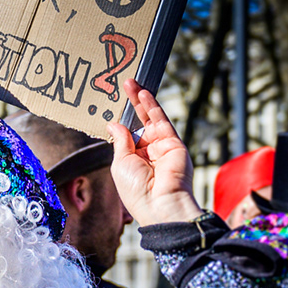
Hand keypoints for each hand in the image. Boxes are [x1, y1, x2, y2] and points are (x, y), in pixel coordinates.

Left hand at [107, 80, 201, 226]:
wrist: (160, 203)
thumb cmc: (137, 191)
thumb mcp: (120, 163)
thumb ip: (120, 141)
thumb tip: (114, 124)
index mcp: (134, 161)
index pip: (127, 135)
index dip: (121, 121)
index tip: (113, 106)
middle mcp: (149, 153)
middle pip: (139, 123)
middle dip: (131, 105)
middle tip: (123, 85)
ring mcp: (162, 147)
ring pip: (150, 119)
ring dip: (141, 101)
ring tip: (130, 84)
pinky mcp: (174, 143)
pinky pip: (162, 121)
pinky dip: (152, 106)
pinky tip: (143, 93)